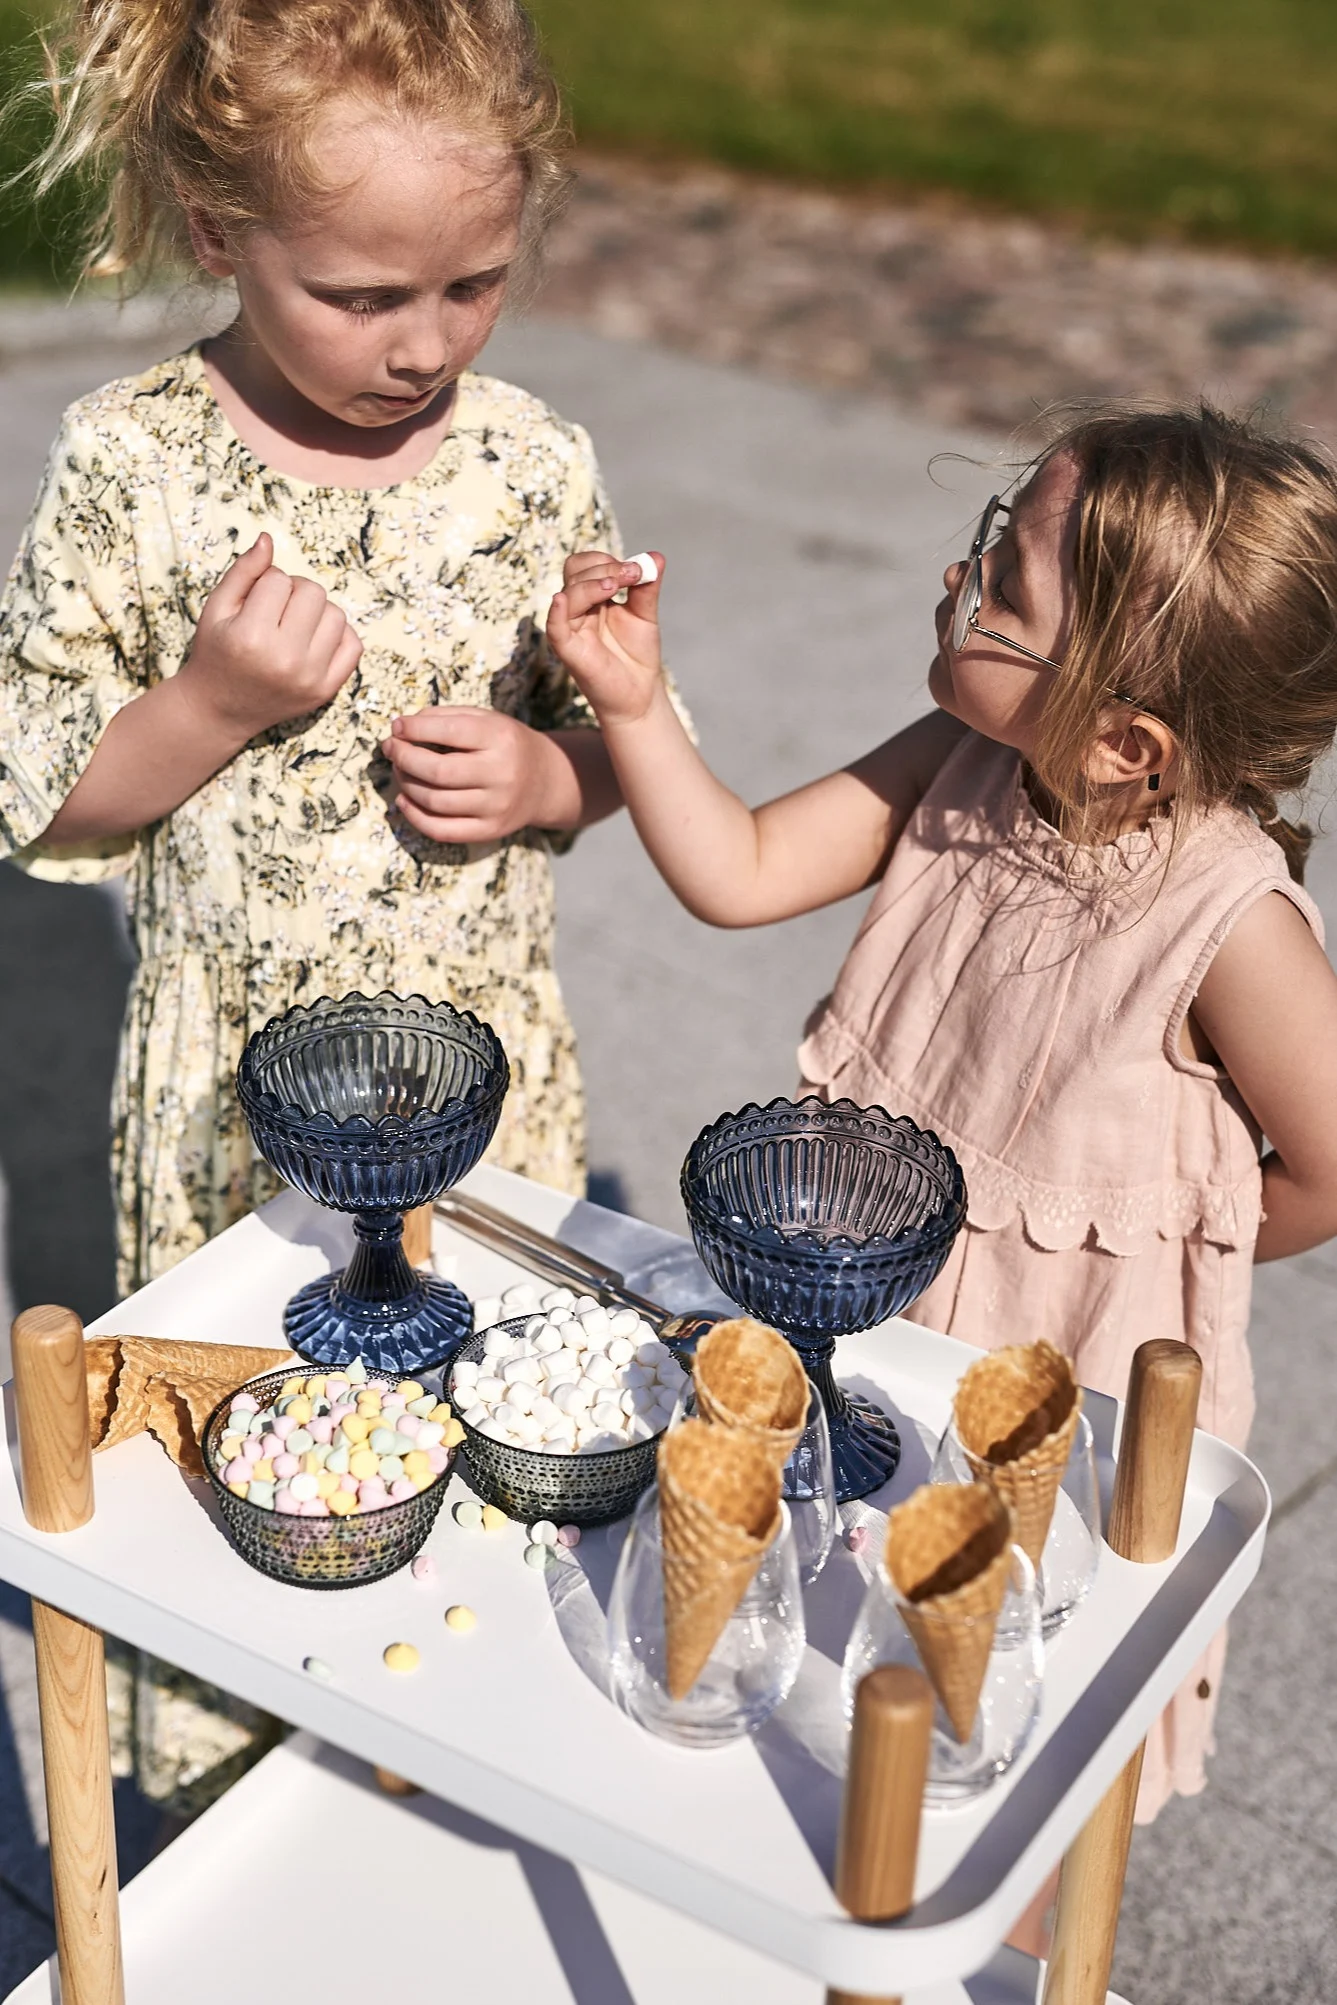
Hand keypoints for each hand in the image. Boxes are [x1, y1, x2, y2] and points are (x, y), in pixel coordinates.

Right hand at [179, 533, 362, 739]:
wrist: (220, 709)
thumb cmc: (217, 652)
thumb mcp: (216, 608)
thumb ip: (243, 572)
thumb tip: (268, 538)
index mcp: (252, 636)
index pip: (279, 579)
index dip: (267, 582)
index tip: (255, 600)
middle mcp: (285, 659)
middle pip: (314, 592)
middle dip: (295, 592)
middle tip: (276, 610)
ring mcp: (310, 677)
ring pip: (336, 614)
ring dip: (317, 612)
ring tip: (293, 625)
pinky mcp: (326, 690)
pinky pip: (354, 645)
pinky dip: (338, 635)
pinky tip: (313, 640)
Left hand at [382, 706, 569, 842]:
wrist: (545, 782)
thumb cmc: (505, 744)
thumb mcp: (486, 720)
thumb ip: (446, 717)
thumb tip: (401, 727)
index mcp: (501, 738)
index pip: (449, 731)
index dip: (414, 729)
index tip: (397, 727)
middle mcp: (501, 773)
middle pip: (437, 770)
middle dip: (404, 758)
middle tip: (391, 749)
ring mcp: (496, 806)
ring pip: (434, 801)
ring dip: (406, 784)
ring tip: (400, 771)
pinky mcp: (490, 830)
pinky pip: (442, 830)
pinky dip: (414, 817)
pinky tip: (405, 801)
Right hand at [546, 550, 664, 726]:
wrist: (640, 695)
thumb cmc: (638, 655)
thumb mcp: (646, 615)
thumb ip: (647, 587)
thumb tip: (656, 556)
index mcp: (592, 598)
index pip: (587, 565)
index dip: (609, 561)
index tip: (638, 570)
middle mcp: (577, 610)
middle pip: (575, 571)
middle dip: (604, 568)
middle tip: (632, 575)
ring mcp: (571, 628)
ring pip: (569, 593)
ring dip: (593, 584)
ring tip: (618, 585)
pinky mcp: (568, 650)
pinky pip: (555, 627)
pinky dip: (557, 612)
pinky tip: (562, 600)